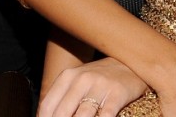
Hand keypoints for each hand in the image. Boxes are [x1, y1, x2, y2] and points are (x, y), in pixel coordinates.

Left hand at [37, 55, 175, 116]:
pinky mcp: (116, 95)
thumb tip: (44, 115)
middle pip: (62, 114)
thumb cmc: (101, 76)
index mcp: (69, 76)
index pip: (49, 106)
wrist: (131, 63)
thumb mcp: (79, 80)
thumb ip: (63, 98)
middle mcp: (82, 79)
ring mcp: (100, 86)